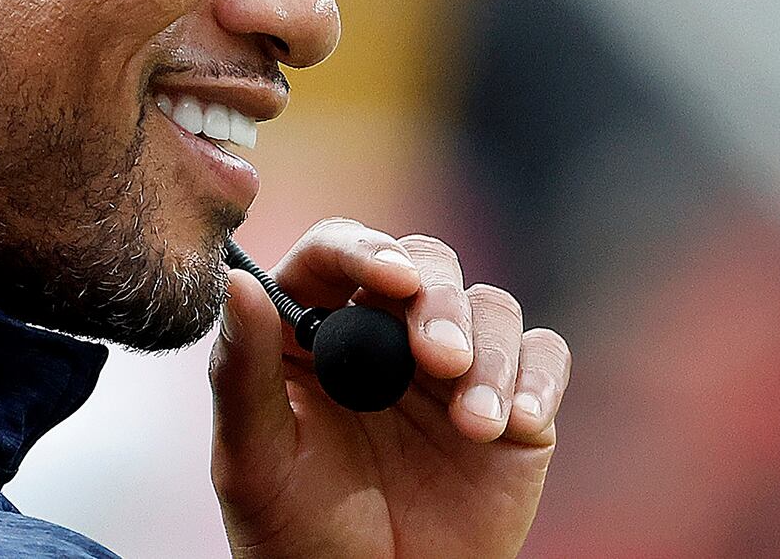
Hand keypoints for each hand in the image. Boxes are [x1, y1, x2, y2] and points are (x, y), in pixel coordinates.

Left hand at [208, 219, 570, 558]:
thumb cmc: (293, 530)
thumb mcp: (252, 455)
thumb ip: (241, 368)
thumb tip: (236, 283)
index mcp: (312, 324)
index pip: (335, 252)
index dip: (365, 249)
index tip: (391, 277)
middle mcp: (382, 331)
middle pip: (424, 263)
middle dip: (438, 300)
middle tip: (438, 358)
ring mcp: (449, 366)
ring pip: (488, 306)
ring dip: (490, 352)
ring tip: (476, 423)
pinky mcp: (509, 407)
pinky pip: (543, 357)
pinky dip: (539, 378)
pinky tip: (518, 422)